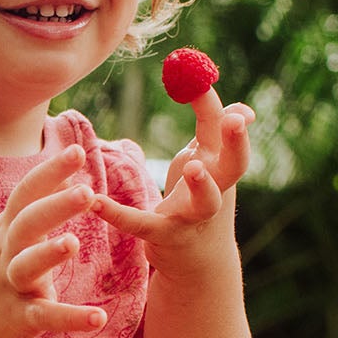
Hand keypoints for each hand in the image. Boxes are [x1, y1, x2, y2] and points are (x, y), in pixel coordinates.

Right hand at [0, 143, 107, 337]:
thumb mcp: (6, 232)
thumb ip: (37, 205)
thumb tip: (67, 174)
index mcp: (7, 229)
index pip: (27, 193)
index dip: (50, 172)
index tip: (77, 151)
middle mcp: (6, 253)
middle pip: (27, 224)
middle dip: (54, 207)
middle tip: (85, 192)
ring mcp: (10, 285)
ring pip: (26, 266)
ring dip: (48, 254)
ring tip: (73, 243)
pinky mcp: (18, 318)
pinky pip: (44, 316)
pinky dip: (70, 317)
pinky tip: (98, 318)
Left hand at [90, 88, 255, 279]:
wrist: (197, 263)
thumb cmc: (199, 201)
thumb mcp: (208, 164)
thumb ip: (214, 130)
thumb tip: (242, 107)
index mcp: (220, 166)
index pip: (225, 130)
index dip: (217, 104)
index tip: (200, 75)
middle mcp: (216, 189)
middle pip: (235, 165)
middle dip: (237, 142)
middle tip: (235, 121)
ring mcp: (194, 216)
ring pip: (207, 201)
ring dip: (203, 184)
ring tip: (192, 166)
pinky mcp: (165, 238)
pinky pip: (142, 225)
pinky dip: (118, 215)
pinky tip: (95, 202)